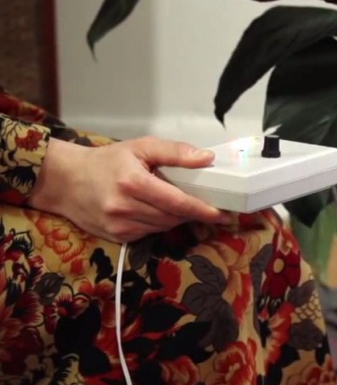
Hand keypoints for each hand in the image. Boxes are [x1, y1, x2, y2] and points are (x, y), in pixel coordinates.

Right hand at [28, 137, 229, 242]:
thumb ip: (175, 152)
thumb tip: (207, 158)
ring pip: (163, 227)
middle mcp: (124, 208)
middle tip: (208, 206)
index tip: (221, 213)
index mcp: (133, 183)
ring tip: (179, 204)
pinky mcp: (116, 237)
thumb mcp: (141, 147)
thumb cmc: (107, 161)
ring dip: (176, 218)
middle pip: (172, 217)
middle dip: (192, 212)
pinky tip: (156, 211)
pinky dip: (159, 224)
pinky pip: (149, 234)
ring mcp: (119, 226)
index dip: (201, 209)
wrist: (66, 181)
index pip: (176, 202)